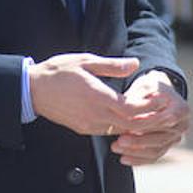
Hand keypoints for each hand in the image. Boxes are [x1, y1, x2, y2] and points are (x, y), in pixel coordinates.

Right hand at [28, 53, 147, 136]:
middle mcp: (95, 115)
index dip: (148, 106)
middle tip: (160, 109)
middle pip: (129, 125)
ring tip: (147, 112)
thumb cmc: (58, 71)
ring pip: (120, 130)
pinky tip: (127, 117)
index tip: (159, 98)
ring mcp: (88, 125)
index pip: (131, 109)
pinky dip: (121, 127)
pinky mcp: (82, 129)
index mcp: (98, 97)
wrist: (32, 90)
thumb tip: (134, 64)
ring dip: (134, 124)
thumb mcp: (85, 61)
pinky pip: (107, 131)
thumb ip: (112, 66)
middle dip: (147, 119)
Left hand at [111, 71, 189, 165]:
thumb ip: (141, 97)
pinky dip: (138, 159)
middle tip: (120, 140)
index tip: (132, 127)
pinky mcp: (165, 147)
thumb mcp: (146, 86)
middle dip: (138, 140)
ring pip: (156, 150)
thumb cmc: (150, 89)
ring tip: (116, 147)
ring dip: (135, 151)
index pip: (169, 119)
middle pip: (161, 137)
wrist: (156, 95)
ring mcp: (175, 139)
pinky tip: (123, 158)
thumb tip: (130, 108)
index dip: (152, 123)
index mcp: (182, 108)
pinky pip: (153, 157)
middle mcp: (182, 126)